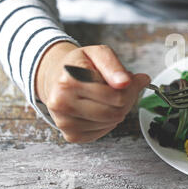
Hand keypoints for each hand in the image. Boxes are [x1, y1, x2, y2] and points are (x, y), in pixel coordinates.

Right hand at [36, 42, 150, 142]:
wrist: (57, 78)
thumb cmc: (80, 65)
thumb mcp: (98, 53)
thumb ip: (113, 65)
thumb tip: (125, 82)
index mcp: (69, 80)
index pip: (116, 95)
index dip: (130, 87)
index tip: (129, 79)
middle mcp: (62, 103)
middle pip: (115, 112)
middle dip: (126, 100)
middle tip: (122, 88)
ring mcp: (64, 122)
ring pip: (111, 123)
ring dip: (118, 110)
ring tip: (109, 96)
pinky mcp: (71, 135)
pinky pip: (103, 132)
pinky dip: (109, 122)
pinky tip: (101, 107)